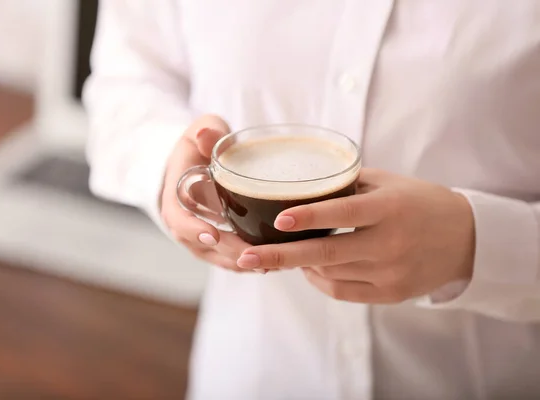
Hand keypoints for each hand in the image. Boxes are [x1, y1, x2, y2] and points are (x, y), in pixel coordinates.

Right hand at [160, 115, 255, 272]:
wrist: (197, 161)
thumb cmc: (200, 145)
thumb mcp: (200, 132)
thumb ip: (205, 131)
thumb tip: (205, 133)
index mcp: (175, 197)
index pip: (178, 220)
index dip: (193, 229)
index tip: (213, 235)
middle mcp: (185, 222)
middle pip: (201, 247)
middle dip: (227, 253)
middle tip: (253, 257)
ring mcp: (199, 235)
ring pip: (217, 257)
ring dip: (240, 264)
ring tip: (269, 265)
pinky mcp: (216, 242)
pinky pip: (228, 258)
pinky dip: (247, 264)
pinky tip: (273, 264)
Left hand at [236, 168, 475, 301]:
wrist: (466, 239)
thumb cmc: (421, 203)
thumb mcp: (389, 183)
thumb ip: (348, 184)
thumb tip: (302, 182)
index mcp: (389, 209)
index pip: (344, 213)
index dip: (310, 216)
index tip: (279, 219)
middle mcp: (389, 243)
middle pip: (327, 253)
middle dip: (281, 256)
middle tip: (246, 257)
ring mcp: (390, 273)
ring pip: (330, 273)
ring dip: (299, 264)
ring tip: (276, 254)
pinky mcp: (391, 294)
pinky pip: (343, 292)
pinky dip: (319, 280)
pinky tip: (307, 268)